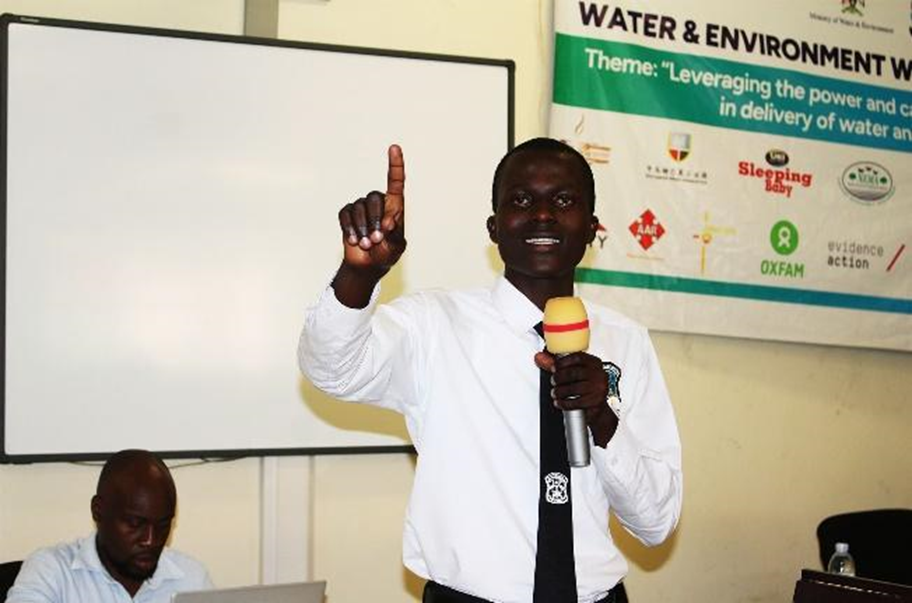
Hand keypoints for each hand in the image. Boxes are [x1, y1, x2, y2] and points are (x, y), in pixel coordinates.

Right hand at [338, 144, 406, 275]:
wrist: (368, 265)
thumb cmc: (387, 254)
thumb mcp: (396, 247)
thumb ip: (394, 234)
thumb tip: (388, 222)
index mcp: (395, 206)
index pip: (395, 181)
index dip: (395, 164)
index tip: (394, 148)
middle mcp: (378, 203)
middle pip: (374, 198)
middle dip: (374, 220)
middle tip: (377, 240)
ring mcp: (362, 208)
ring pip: (358, 208)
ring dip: (362, 229)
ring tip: (367, 244)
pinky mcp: (348, 215)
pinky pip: (345, 215)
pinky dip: (350, 229)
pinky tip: (355, 241)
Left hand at [534, 351, 617, 447]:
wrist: (597, 406)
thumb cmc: (585, 386)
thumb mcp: (573, 372)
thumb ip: (556, 365)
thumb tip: (539, 358)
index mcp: (595, 363)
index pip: (578, 357)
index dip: (563, 362)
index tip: (553, 367)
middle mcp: (599, 374)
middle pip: (574, 372)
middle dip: (559, 377)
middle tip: (553, 381)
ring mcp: (599, 388)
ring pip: (574, 388)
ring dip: (560, 391)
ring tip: (555, 393)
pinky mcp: (596, 402)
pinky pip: (577, 402)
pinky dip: (564, 403)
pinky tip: (559, 402)